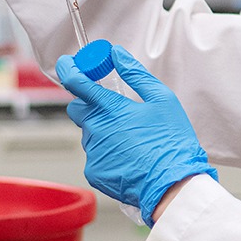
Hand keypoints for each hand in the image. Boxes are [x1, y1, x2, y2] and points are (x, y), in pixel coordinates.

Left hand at [55, 45, 217, 225]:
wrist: (172, 184)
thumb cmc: (172, 142)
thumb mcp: (163, 100)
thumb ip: (136, 75)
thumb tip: (117, 55)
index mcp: (111, 108)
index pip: (76, 83)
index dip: (69, 69)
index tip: (67, 64)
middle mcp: (96, 129)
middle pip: (78, 109)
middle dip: (90, 104)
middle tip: (114, 109)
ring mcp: (93, 152)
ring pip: (90, 133)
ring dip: (103, 131)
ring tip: (132, 140)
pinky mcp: (94, 171)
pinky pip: (95, 155)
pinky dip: (107, 153)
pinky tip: (129, 156)